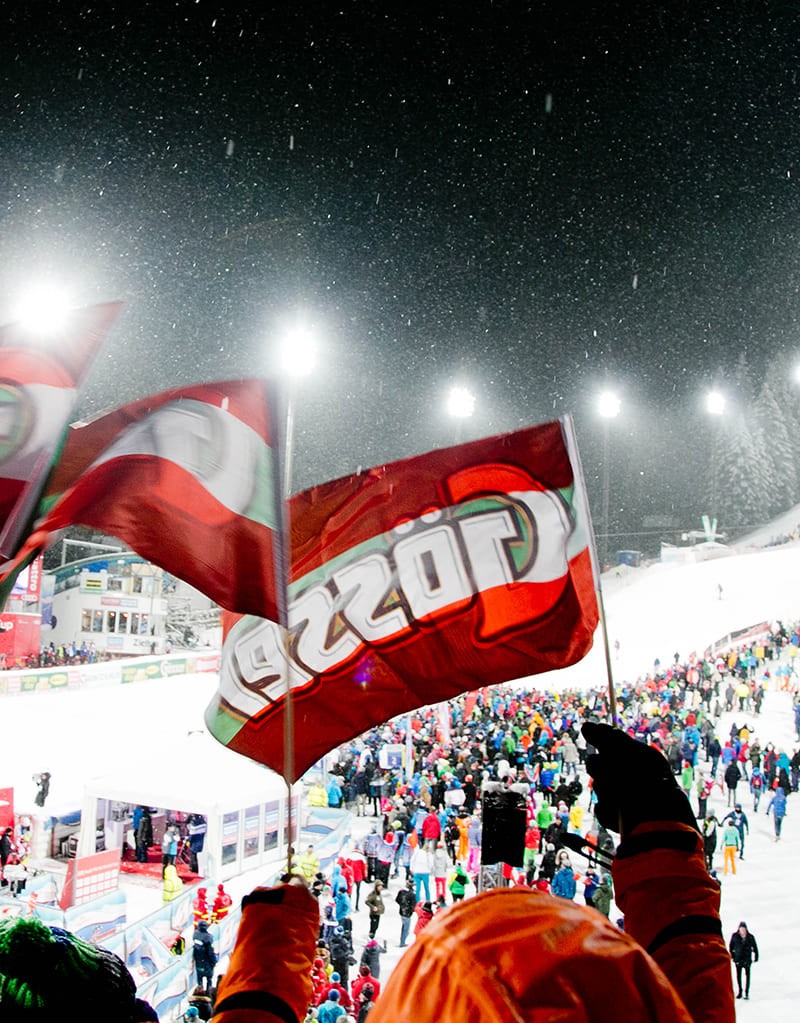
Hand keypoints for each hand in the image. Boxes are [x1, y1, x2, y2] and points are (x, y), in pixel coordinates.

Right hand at [582, 723, 699, 836]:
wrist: (654, 819)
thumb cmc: (640, 778)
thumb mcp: (622, 749)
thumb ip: (604, 736)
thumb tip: (586, 726)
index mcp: (643, 759)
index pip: (615, 744)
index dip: (602, 740)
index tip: (589, 733)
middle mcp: (636, 777)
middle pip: (603, 765)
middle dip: (600, 767)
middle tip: (606, 771)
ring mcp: (630, 800)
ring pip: (602, 787)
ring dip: (604, 790)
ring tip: (617, 796)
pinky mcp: (623, 821)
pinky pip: (604, 810)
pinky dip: (607, 811)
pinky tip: (616, 813)